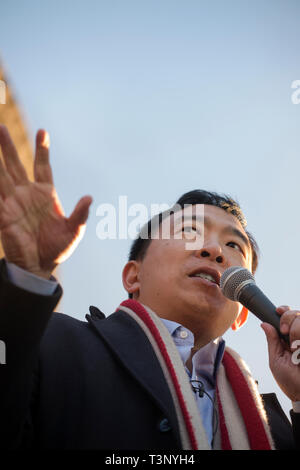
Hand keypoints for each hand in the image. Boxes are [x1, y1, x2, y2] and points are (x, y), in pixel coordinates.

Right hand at [0, 125, 91, 278]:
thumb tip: (89, 197)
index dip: (42, 150)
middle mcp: (27, 195)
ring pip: (1, 175)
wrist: (40, 267)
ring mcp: (13, 203)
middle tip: (1, 127)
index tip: (43, 132)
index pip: (42, 166)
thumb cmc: (57, 248)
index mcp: (45, 195)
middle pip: (15, 165)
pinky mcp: (3, 215)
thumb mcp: (74, 230)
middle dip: (7, 147)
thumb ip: (80, 213)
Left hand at [261, 305, 299, 401]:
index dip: (284, 310)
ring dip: (296, 331)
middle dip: (288, 319)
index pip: (288, 316)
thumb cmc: (289, 381)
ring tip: (295, 347)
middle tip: (284, 332)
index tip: (278, 311)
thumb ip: (272, 341)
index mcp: (288, 338)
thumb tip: (264, 324)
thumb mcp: (276, 360)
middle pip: (296, 314)